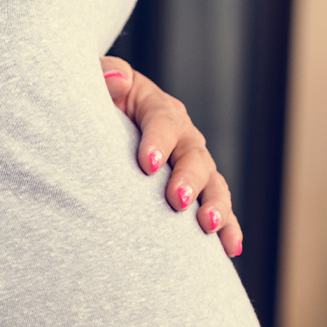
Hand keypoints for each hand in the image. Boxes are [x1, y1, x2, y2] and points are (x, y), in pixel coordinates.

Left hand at [100, 56, 243, 257]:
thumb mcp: (94, 85)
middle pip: (193, 154)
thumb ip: (105, 78)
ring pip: (212, 182)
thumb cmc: (97, 106)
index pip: (162, 121)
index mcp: (157, 108)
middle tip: (177, 199)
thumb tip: (115, 79)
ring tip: (207, 226)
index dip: (157, 141)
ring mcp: (192, 164)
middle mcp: (182, 135)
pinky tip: (231, 248)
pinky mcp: (195, 190)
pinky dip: (228, 227)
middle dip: (188, 177)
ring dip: (214, 204)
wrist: (102, 128)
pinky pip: (215, 208)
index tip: (145, 164)